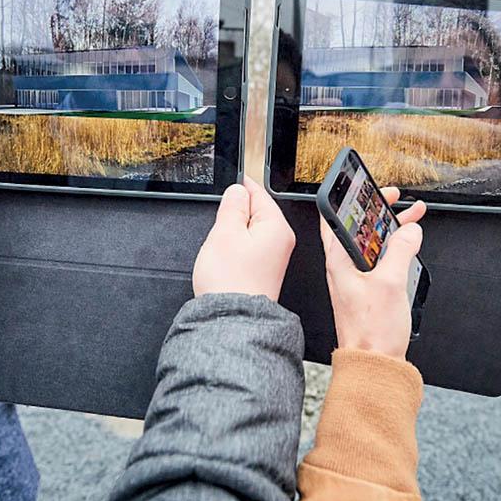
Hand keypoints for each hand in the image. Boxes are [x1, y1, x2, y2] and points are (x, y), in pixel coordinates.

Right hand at [193, 176, 295, 300]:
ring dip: (233, 231)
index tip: (231, 180)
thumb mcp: (225, 232)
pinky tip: (225, 256)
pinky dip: (235, 247)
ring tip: (220, 243)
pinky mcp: (263, 270)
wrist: (231, 319)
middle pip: (256, 212)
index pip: (260, 194)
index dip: (242, 186)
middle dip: (236, 212)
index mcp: (277, 227)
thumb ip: (232, 206)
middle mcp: (280, 241)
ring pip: (250, 231)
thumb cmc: (230, 282)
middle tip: (219, 219)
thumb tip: (238, 191)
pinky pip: (249, 247)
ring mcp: (273, 257)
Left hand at [321, 188, 425, 359]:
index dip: (349, 198)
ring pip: (371, 244)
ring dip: (389, 229)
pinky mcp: (367, 290)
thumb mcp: (391, 283)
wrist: (373, 364)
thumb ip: (401, 250)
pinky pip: (379, 261)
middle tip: (395, 197)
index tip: (364, 185)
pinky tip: (409, 246)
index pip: (334, 218)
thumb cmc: (371, 332)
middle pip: (358, 227)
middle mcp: (343, 267)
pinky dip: (393, 249)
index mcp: (339, 261)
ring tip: (410, 216)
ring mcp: (355, 279)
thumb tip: (410, 231)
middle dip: (377, 209)